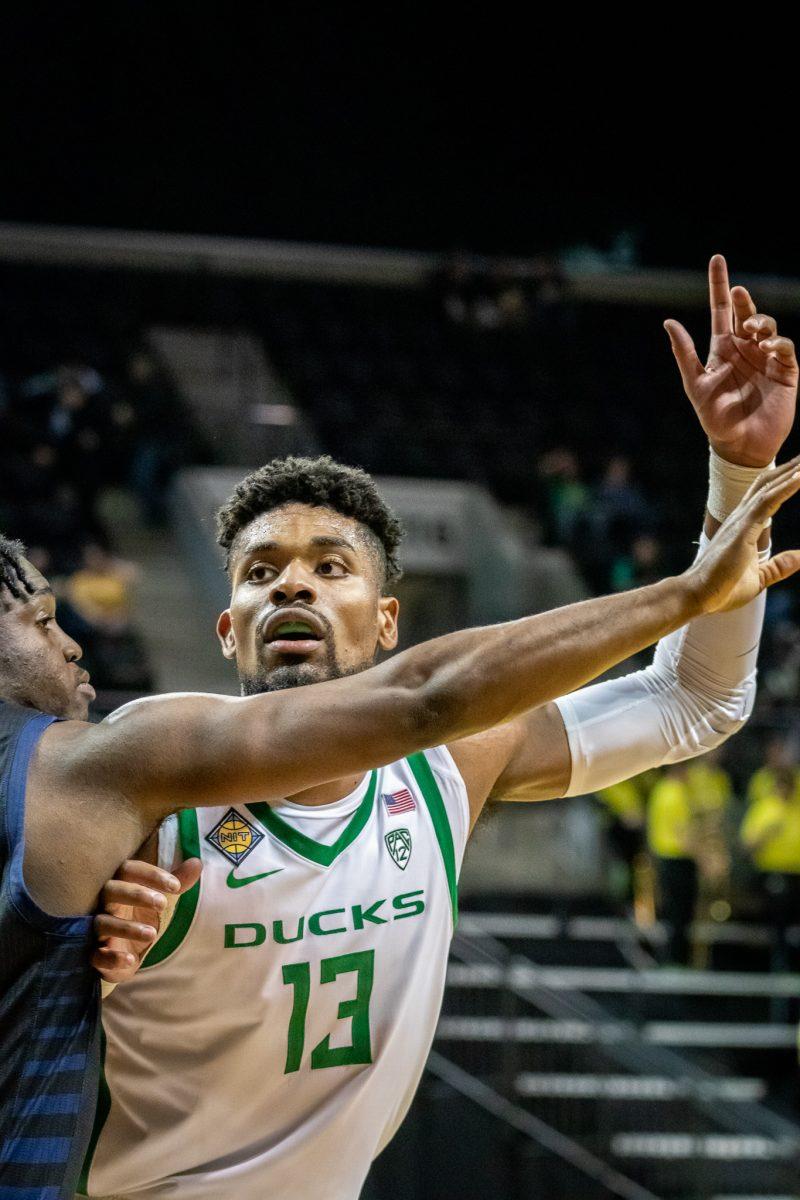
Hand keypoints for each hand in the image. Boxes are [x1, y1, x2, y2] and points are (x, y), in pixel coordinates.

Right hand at [92, 857, 201, 984]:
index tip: (176, 886)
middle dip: (136, 894)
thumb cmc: (142, 916)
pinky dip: (112, 958)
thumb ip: (178, 881)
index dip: (151, 874)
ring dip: (127, 928)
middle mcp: (106, 904)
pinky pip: (97, 956)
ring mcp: (98, 930)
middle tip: (163, 903)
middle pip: (111, 890)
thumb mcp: (161, 898)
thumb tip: (197, 862)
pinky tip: (131, 959)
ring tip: (152, 933)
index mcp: (122, 885)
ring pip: (103, 923)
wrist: (126, 952)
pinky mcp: (96, 955)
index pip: (129, 869)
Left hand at [665, 255, 797, 467]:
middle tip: (737, 293)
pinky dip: (779, 343)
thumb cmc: (715, 418)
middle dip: (742, 300)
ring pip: (768, 326)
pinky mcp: (786, 371)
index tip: (716, 259)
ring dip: (761, 321)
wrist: (740, 445)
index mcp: (723, 347)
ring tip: (753, 329)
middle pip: (745, 312)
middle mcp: (745, 347)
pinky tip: (768, 346)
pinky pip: (786, 348)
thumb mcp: (696, 384)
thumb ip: (684, 353)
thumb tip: (668, 322)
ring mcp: (767, 357)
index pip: (721, 310)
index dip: (719, 285)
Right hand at [686, 457, 799, 614]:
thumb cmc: (721, 589)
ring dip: (790, 472)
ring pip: (769, 488)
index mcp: (742, 526)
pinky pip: (768, 502)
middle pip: (766, 484)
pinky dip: (785, 488)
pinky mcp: (742, 530)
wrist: (696, 595)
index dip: (782, 480)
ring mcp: (740, 521)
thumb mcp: (759, 578)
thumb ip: (779, 566)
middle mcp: (740, 518)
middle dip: (788, 469)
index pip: (765, 495)